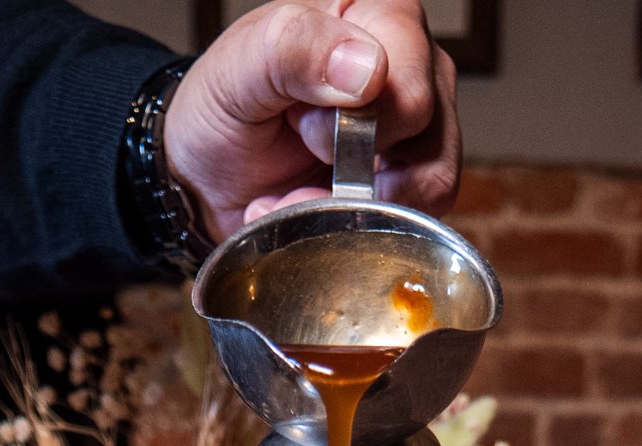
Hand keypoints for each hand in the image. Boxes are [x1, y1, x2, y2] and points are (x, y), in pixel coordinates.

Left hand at [163, 0, 459, 241]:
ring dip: (357, 205)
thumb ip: (294, 47)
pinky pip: (419, 219)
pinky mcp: (416, 183)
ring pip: (432, 180)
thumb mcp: (238, 69)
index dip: (352, 118)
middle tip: (303, 147)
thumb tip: (369, 70)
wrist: (208, 179)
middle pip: (423, 126)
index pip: (405, 74)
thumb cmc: (225, 112)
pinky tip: (322, 212)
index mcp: (376, 14)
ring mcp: (422, 127)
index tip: (301, 121)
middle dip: (352, 161)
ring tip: (308, 190)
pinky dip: (363, 229)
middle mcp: (411, 64)